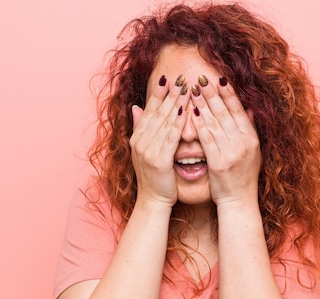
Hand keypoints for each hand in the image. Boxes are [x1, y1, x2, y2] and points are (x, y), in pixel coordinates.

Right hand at [130, 75, 190, 207]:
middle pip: (157, 112)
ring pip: (164, 122)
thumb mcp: (144, 150)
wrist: (153, 201)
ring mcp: (148, 151)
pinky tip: (185, 111)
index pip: (149, 110)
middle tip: (179, 76)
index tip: (166, 77)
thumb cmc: (154, 177)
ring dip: (175, 103)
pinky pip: (170, 138)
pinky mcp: (159, 160)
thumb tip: (135, 107)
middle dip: (169, 94)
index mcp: (137, 137)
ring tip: (185, 88)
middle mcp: (140, 141)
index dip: (157, 93)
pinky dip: (178, 124)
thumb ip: (141, 128)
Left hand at [190, 76, 260, 206]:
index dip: (229, 94)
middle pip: (225, 113)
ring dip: (203, 104)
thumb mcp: (253, 152)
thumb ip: (249, 130)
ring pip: (215, 123)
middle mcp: (243, 143)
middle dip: (212, 94)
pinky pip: (206, 139)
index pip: (239, 110)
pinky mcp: (219, 163)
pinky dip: (198, 125)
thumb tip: (249, 108)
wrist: (239, 200)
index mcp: (251, 138)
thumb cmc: (243, 176)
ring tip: (192, 90)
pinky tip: (190, 113)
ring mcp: (231, 153)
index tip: (220, 78)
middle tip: (201, 78)